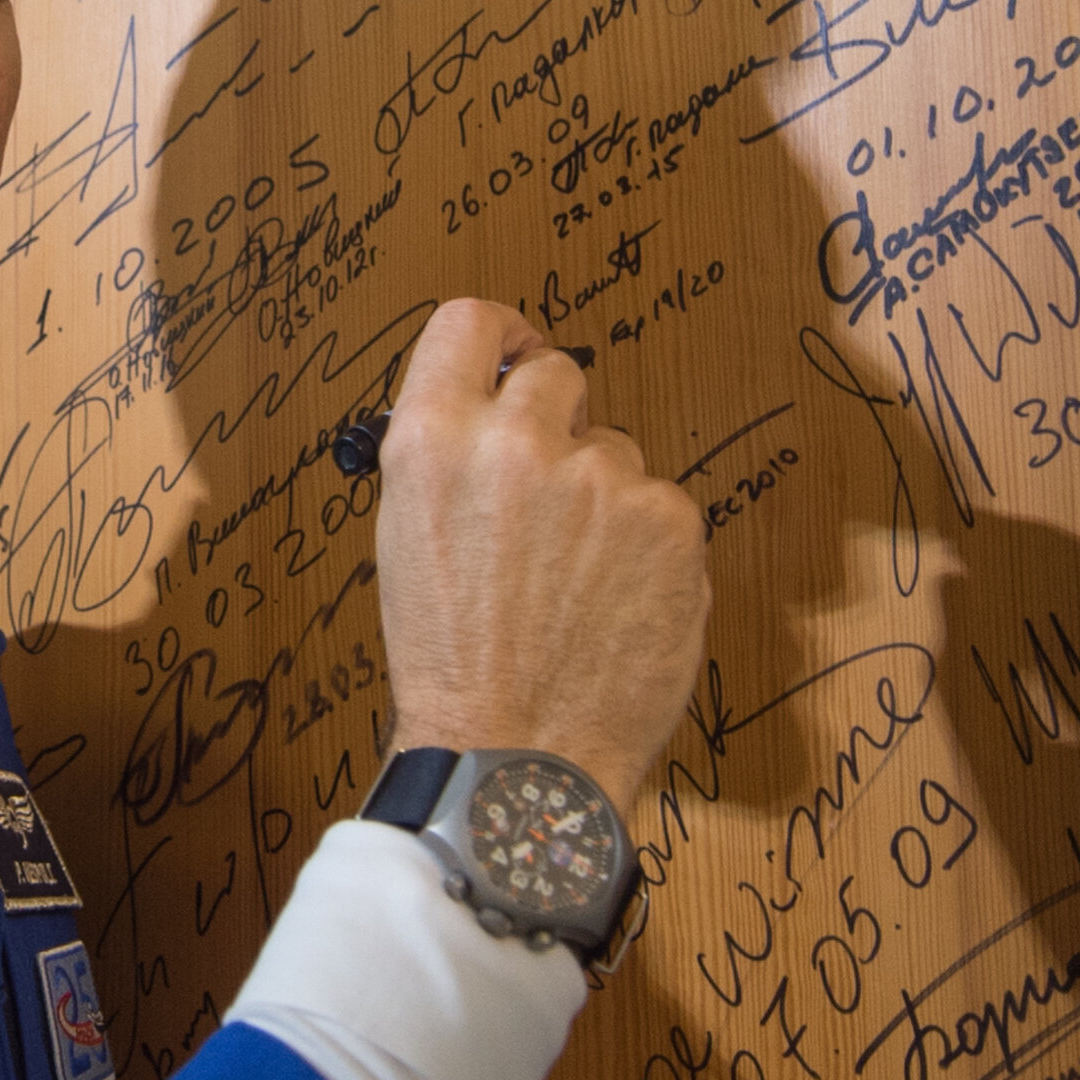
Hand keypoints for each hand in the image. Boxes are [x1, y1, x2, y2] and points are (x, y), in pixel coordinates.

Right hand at [374, 300, 709, 816]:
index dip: (498, 333)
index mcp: (432, 442)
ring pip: (617, 452)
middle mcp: (517, 442)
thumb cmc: (451, 667)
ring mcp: (603, 478)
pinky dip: (646, 552)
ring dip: (603, 500)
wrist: (515, 758)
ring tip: (574, 587)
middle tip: (547, 501)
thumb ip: (450, 461)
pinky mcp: (672, 519)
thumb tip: (496, 411)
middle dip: (555, 426)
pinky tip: (614, 608)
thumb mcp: (408, 543)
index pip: (467, 321)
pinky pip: (664, 508)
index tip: (512, 352)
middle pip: (556, 375)